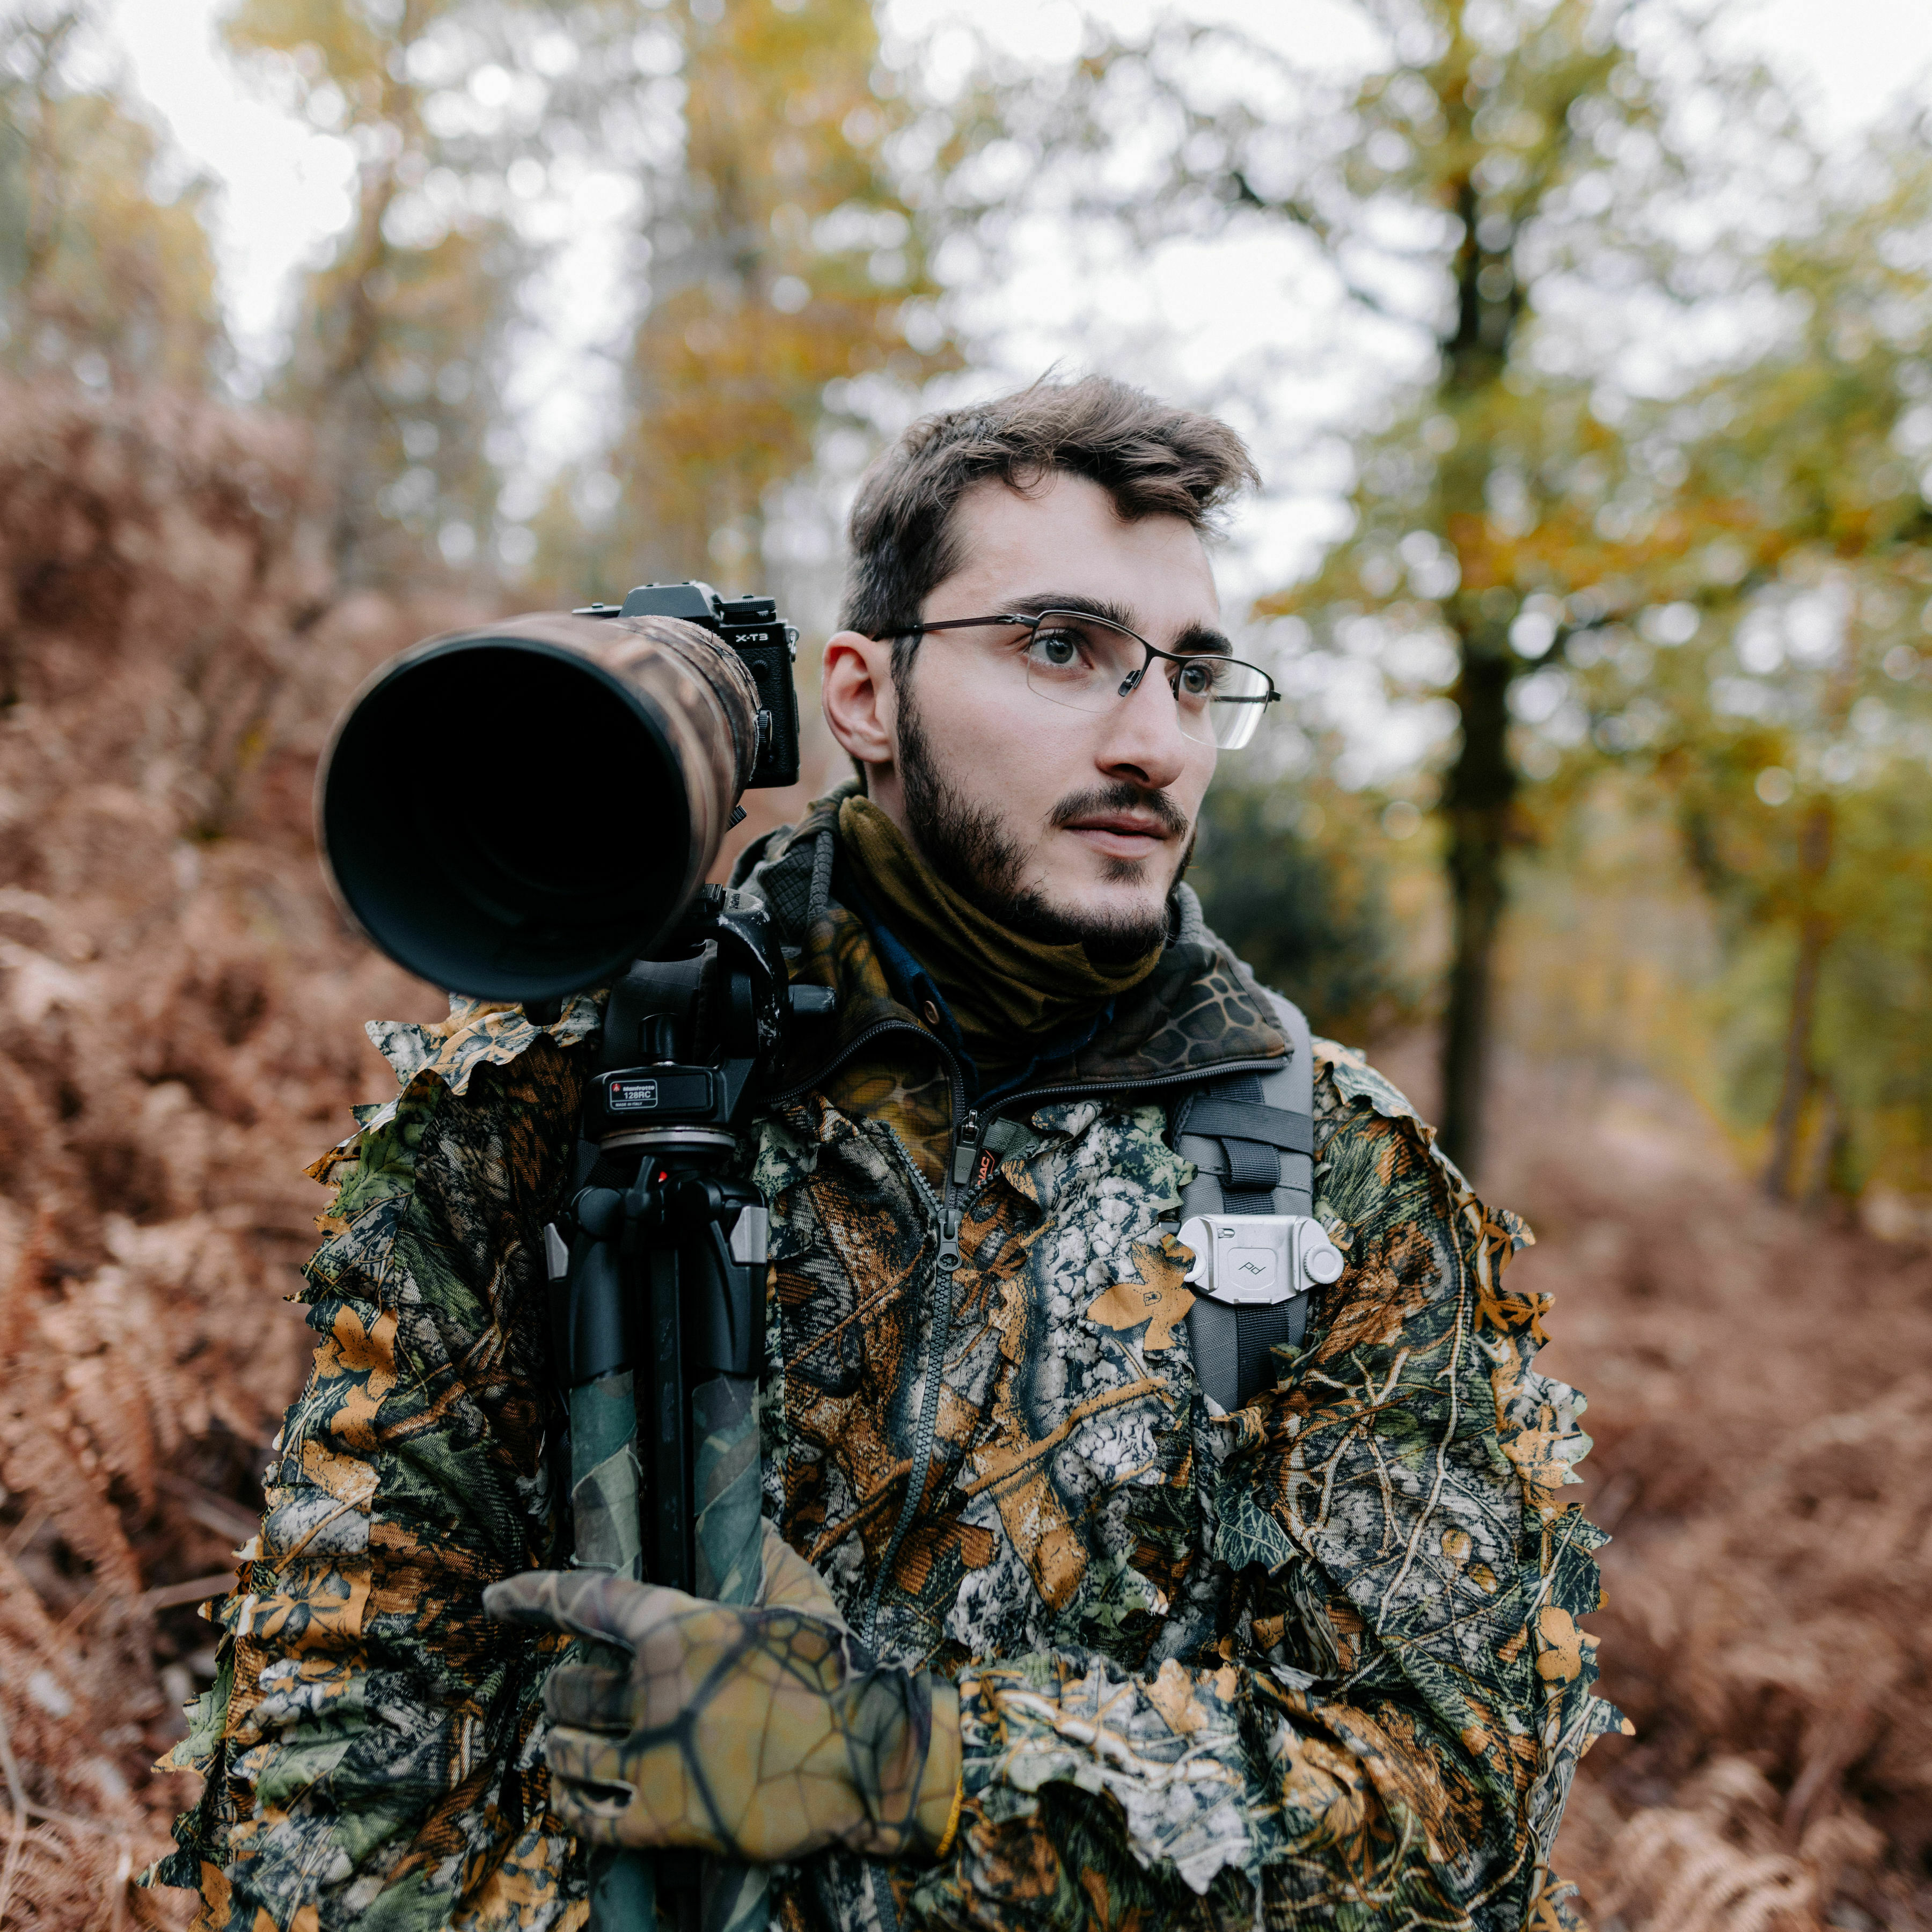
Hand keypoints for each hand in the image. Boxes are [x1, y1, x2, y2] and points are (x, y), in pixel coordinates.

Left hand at [483, 1525, 961, 1863]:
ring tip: (563, 1746)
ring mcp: (654, 1758)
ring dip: (560, 1747)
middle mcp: (654, 1689)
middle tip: (567, 1694)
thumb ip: (762, 1557)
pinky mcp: (664, 1821)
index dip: (529, 1596)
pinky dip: (573, 1808)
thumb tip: (746, 1520)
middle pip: (569, 1687)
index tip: (493, 1599)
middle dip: (560, 1690)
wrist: (867, 1757)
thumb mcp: (801, 1596)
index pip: (584, 1600)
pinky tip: (575, 1800)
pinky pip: (589, 1819)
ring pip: (568, 1752)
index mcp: (679, 1628)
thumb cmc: (836, 1670)